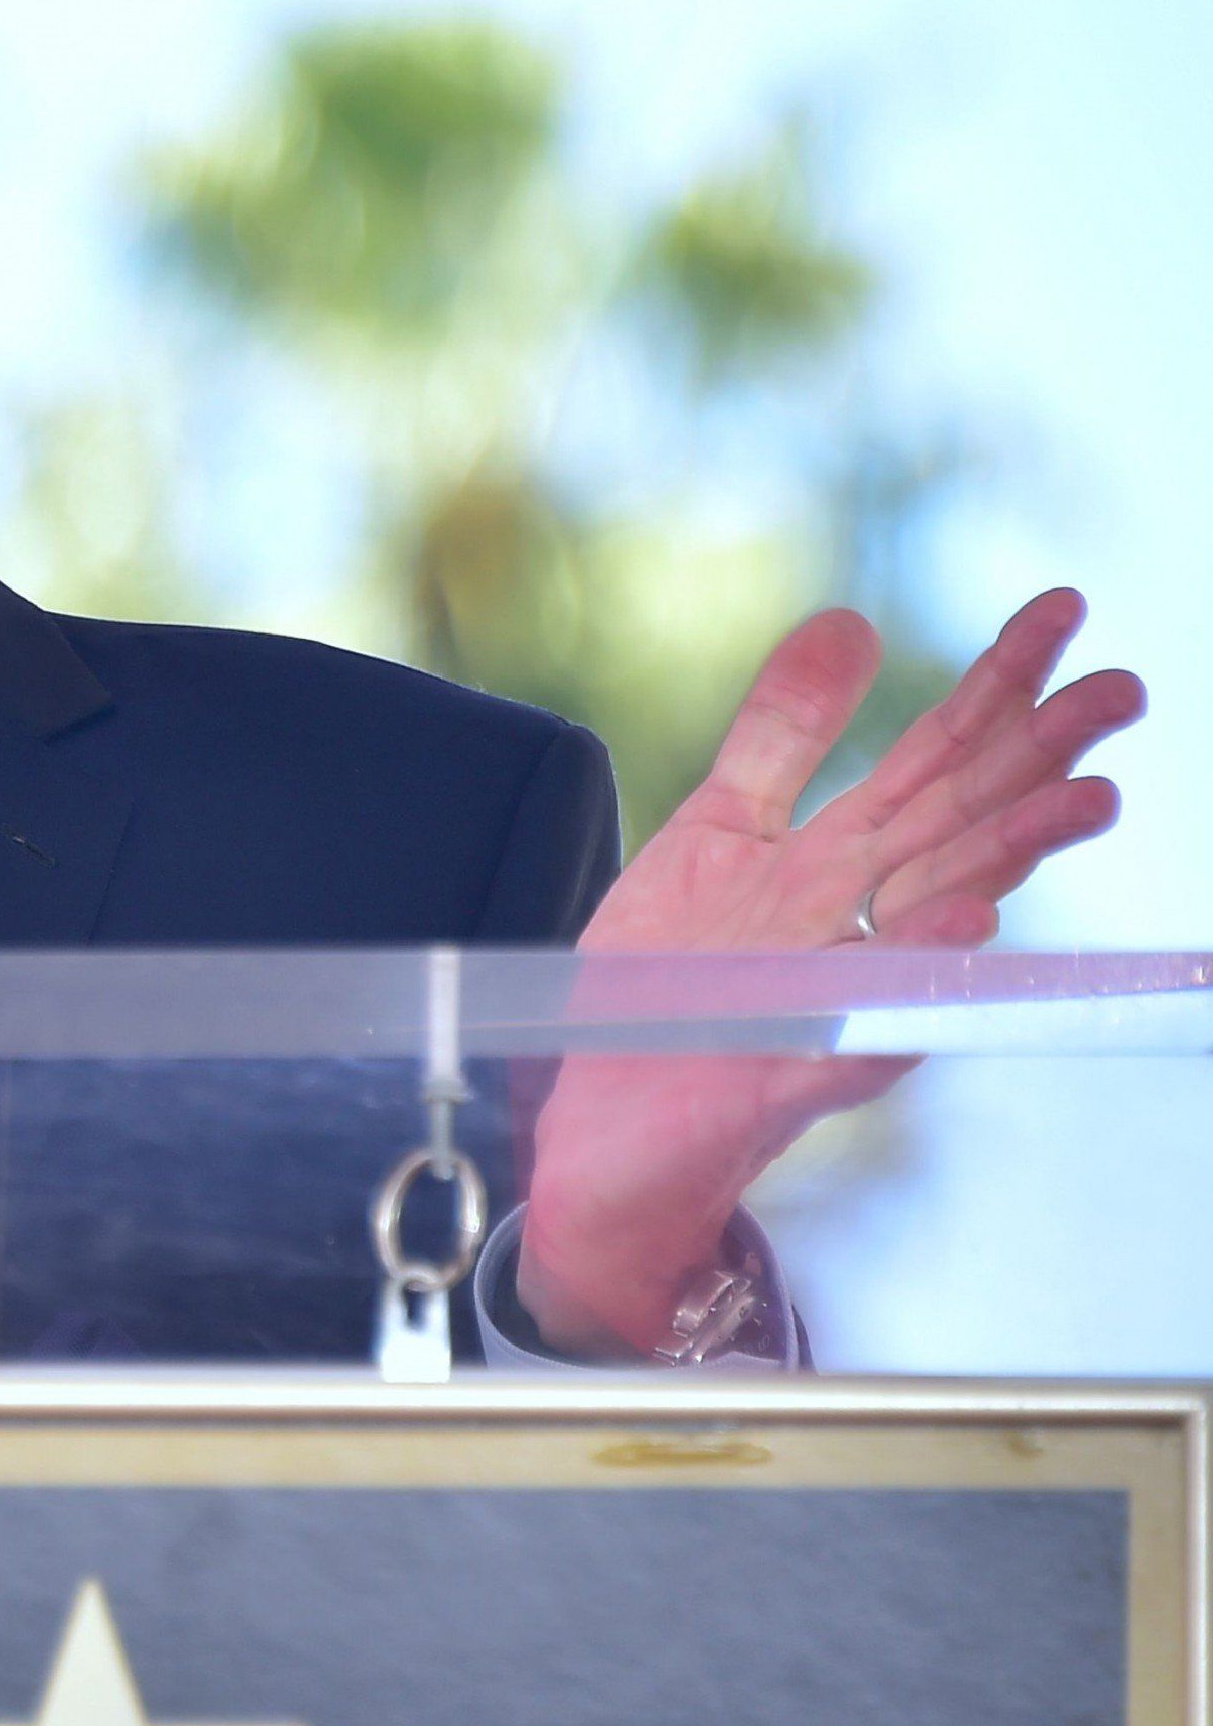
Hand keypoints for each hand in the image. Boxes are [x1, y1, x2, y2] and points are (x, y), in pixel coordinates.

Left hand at [520, 590, 1144, 1355]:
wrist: (602, 1118)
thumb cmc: (671, 982)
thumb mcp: (716, 831)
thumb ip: (784, 735)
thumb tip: (851, 620)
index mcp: (841, 861)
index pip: (937, 760)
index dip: (996, 685)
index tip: (1062, 607)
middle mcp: (858, 925)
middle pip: (963, 826)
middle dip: (1043, 762)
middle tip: (1123, 691)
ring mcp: (831, 999)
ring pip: (939, 924)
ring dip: (1009, 862)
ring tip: (1085, 802)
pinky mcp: (780, 1077)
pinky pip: (856, 1034)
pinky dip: (907, 990)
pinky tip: (957, 935)